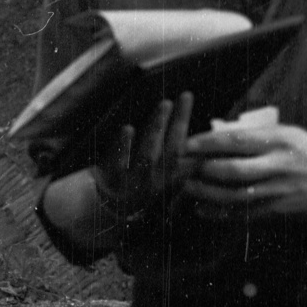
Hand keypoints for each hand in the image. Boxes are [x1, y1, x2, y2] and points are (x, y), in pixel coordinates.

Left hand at [96, 91, 194, 219]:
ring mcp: (133, 184)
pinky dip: (123, 145)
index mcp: (169, 182)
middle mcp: (155, 184)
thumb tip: (198, 144)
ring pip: (148, 154)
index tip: (204, 113)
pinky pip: (118, 163)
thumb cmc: (134, 187)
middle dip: (179, 122)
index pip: (189, 158)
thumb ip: (177, 164)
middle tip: (185, 97)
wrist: (102, 209)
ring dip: (157, 128)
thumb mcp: (159, 180)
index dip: (199, 138)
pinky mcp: (111, 182)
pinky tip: (128, 128)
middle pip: (172, 150)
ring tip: (165, 104)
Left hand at [183, 121, 306, 216]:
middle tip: (179, 168)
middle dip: (202, 169)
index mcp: (280, 140)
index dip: (207, 143)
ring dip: (206, 193)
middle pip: (232, 169)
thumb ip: (259, 135)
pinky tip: (202, 210)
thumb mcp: (291, 134)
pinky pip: (244, 214)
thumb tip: (222, 131)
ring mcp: (279, 190)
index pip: (237, 140)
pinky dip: (220, 213)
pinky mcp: (279, 210)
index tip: (186, 143)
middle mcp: (279, 165)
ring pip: (235, 194)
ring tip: (186, 188)